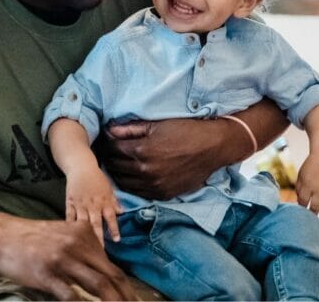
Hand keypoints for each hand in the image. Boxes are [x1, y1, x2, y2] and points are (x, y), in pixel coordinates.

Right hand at [0, 214, 136, 300]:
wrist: (1, 234)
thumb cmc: (33, 239)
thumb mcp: (63, 234)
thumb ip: (83, 249)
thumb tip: (103, 272)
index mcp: (84, 234)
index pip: (113, 266)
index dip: (127, 288)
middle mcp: (78, 244)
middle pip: (111, 276)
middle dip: (126, 298)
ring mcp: (63, 259)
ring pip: (99, 285)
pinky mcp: (47, 273)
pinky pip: (71, 295)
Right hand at [67, 169, 121, 244]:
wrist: (81, 167)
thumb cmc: (97, 178)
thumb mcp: (109, 189)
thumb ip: (115, 202)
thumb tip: (123, 212)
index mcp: (104, 201)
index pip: (111, 217)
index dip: (114, 229)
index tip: (117, 240)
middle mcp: (93, 204)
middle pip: (96, 223)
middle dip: (98, 238)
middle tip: (100, 251)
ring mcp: (80, 204)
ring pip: (83, 222)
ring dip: (85, 235)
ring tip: (86, 247)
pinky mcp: (70, 203)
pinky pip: (69, 217)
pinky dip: (70, 226)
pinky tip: (70, 236)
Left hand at [99, 119, 228, 199]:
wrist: (213, 148)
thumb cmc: (186, 131)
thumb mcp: (157, 125)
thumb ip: (131, 129)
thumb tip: (110, 130)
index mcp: (142, 150)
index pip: (113, 149)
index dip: (106, 142)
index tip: (105, 139)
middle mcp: (146, 171)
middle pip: (115, 166)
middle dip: (109, 157)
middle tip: (108, 151)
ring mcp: (154, 185)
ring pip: (123, 182)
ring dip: (117, 172)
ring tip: (117, 163)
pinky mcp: (163, 194)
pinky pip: (138, 192)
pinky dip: (130, 184)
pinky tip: (131, 175)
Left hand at [296, 152, 318, 221]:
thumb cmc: (310, 166)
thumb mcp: (301, 175)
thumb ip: (299, 189)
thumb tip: (299, 202)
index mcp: (308, 185)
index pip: (303, 202)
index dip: (300, 210)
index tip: (299, 215)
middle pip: (315, 207)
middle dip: (311, 217)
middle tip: (310, 224)